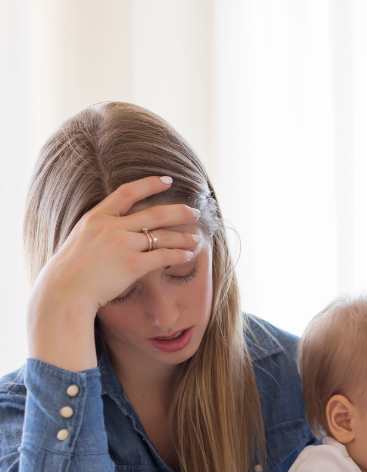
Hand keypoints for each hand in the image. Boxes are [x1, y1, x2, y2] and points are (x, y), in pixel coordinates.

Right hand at [31, 175, 201, 312]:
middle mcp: (112, 227)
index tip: (168, 180)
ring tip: (197, 238)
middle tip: (194, 212)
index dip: (150, 184)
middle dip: (178, 212)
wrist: (64, 290)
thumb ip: (99, 232)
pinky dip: (179, 255)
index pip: (127, 192)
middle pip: (154, 213)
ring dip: (183, 236)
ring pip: (162, 236)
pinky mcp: (132, 265)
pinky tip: (189, 255)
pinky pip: (162, 256)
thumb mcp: (80, 240)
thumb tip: (116, 232)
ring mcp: (123, 245)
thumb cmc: (70, 272)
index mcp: (97, 217)